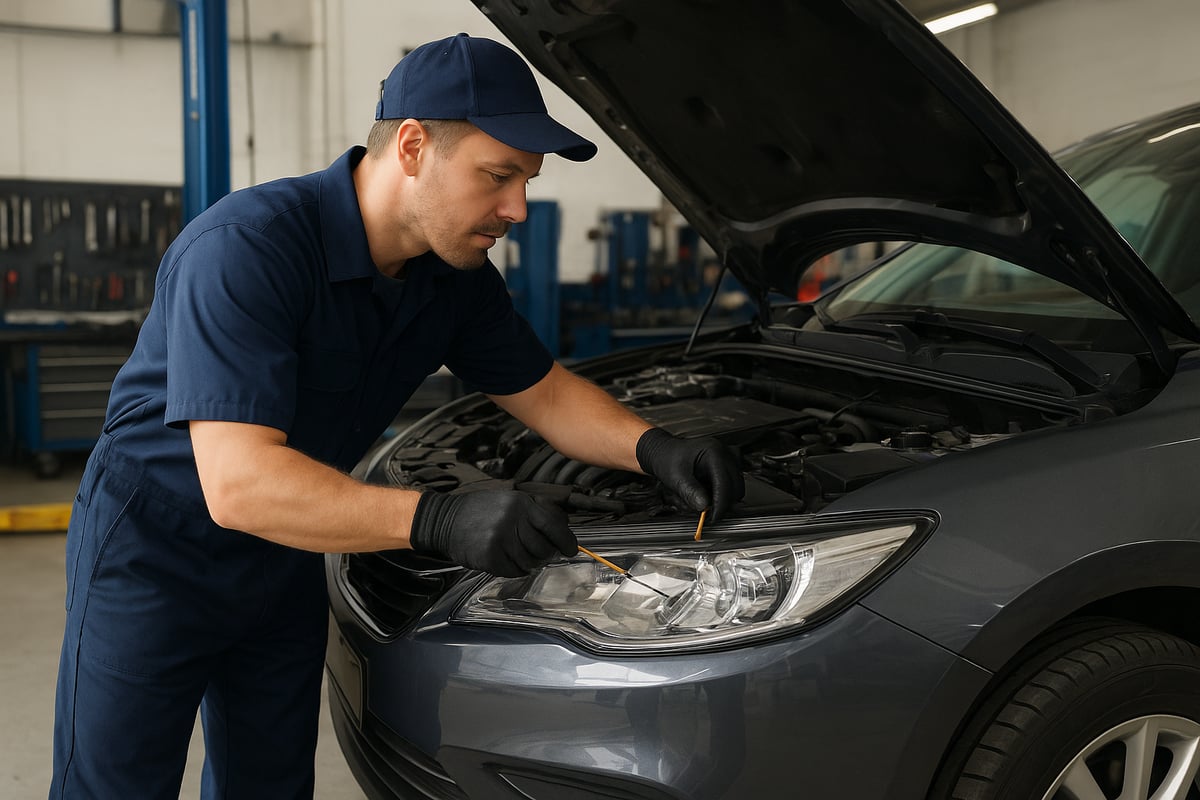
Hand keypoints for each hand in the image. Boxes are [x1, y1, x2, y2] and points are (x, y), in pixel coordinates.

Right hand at [409, 489, 577, 576]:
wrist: (445, 520)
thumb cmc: (480, 510)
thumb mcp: (509, 499)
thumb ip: (536, 509)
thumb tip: (564, 526)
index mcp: (521, 503)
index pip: (554, 526)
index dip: (567, 541)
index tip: (571, 550)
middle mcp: (512, 520)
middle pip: (544, 548)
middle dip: (546, 554)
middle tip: (540, 553)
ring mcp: (500, 539)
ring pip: (531, 562)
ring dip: (530, 563)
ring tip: (519, 554)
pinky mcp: (490, 557)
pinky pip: (514, 571)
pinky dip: (515, 569)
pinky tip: (506, 559)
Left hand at [636, 427, 744, 520]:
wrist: (666, 452)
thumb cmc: (669, 459)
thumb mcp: (676, 477)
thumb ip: (690, 492)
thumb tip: (704, 507)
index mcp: (714, 452)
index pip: (725, 483)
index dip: (720, 504)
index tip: (713, 517)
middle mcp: (726, 454)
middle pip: (735, 488)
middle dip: (720, 503)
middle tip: (703, 511)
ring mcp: (730, 459)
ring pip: (735, 489)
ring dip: (720, 499)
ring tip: (699, 496)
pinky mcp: (729, 467)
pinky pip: (732, 486)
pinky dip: (720, 494)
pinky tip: (705, 491)